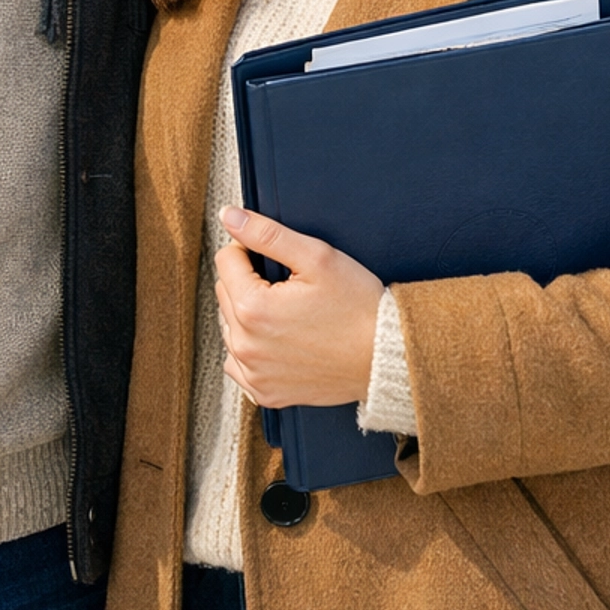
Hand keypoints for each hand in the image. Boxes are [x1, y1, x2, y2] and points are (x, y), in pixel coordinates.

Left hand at [214, 206, 381, 407]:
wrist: (385, 356)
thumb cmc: (357, 307)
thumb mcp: (316, 257)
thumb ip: (266, 234)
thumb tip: (230, 217)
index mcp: (253, 309)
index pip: (226, 260)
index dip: (250, 250)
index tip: (277, 260)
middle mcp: (247, 346)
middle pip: (225, 293)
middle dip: (249, 281)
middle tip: (289, 286)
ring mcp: (255, 374)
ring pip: (230, 327)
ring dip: (248, 314)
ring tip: (288, 313)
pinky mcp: (266, 392)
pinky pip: (238, 363)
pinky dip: (252, 348)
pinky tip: (279, 340)